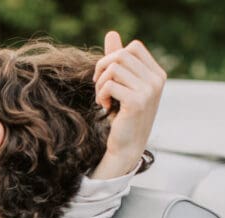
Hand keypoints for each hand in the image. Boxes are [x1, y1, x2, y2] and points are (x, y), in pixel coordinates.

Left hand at [90, 31, 166, 178]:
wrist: (126, 144)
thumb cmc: (122, 114)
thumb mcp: (122, 84)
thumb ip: (118, 60)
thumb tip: (112, 33)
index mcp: (157, 73)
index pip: (133, 47)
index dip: (113, 57)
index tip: (106, 75)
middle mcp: (157, 80)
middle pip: (121, 55)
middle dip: (102, 68)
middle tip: (100, 86)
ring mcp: (149, 90)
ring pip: (113, 68)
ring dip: (100, 83)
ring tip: (103, 98)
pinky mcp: (137, 102)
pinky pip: (109, 85)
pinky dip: (101, 94)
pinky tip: (105, 106)